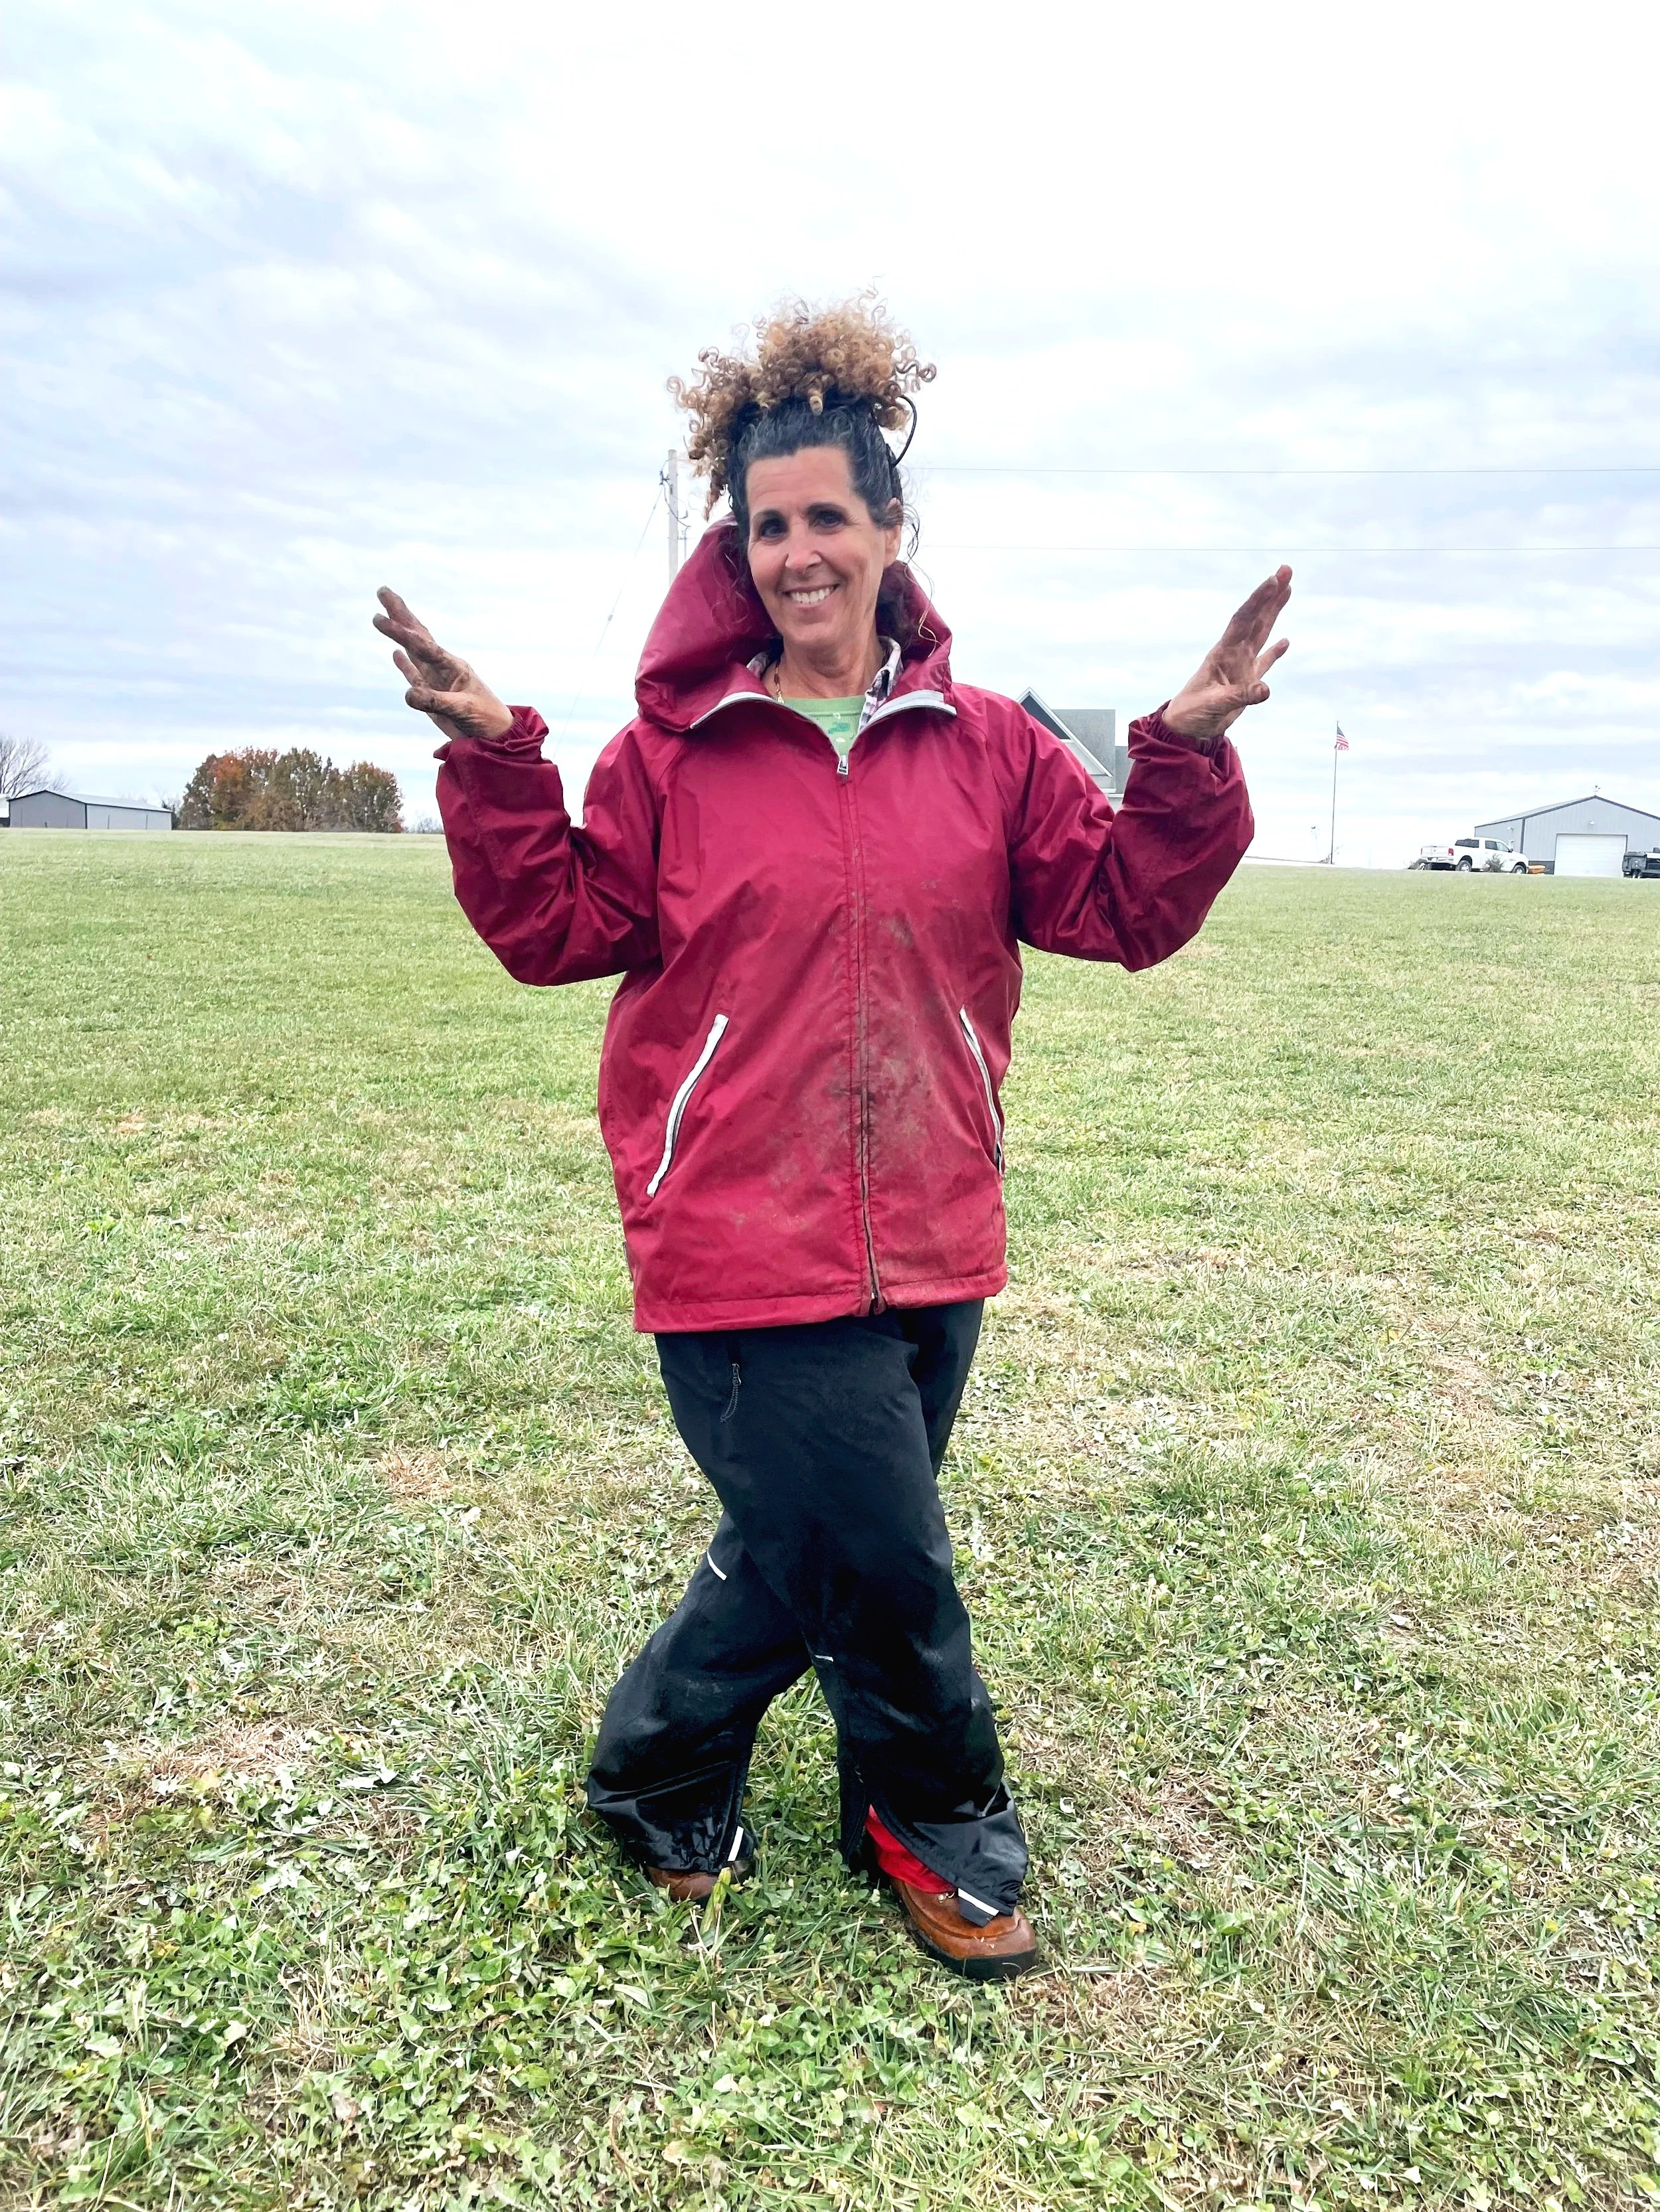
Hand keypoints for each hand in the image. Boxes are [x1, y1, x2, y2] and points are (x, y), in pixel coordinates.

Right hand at [372, 588, 513, 741]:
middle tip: (382, 591)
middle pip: (417, 636)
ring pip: (413, 651)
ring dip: (399, 633)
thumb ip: (435, 701)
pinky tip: (396, 653)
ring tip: (384, 614)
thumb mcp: (462, 709)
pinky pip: (414, 675)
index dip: (401, 632)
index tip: (381, 617)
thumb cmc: (485, 719)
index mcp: (452, 666)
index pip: (422, 644)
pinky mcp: (432, 696)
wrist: (495, 736)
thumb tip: (408, 694)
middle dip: (400, 614)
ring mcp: (436, 680)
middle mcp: (443, 667)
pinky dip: (404, 664)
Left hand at [1162, 566, 1291, 742]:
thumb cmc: (1191, 714)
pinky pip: (1263, 663)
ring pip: (1261, 633)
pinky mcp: (1245, 683)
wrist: (1185, 729)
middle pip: (1255, 618)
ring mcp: (1240, 666)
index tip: (1274, 580)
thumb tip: (1265, 690)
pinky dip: (1274, 652)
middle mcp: (1233, 654)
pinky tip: (1285, 641)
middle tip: (1286, 571)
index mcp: (1223, 653)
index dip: (1258, 600)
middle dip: (1270, 595)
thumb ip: (1240, 696)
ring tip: (1288, 590)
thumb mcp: (1214, 705)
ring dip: (1274, 612)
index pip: (1243, 620)